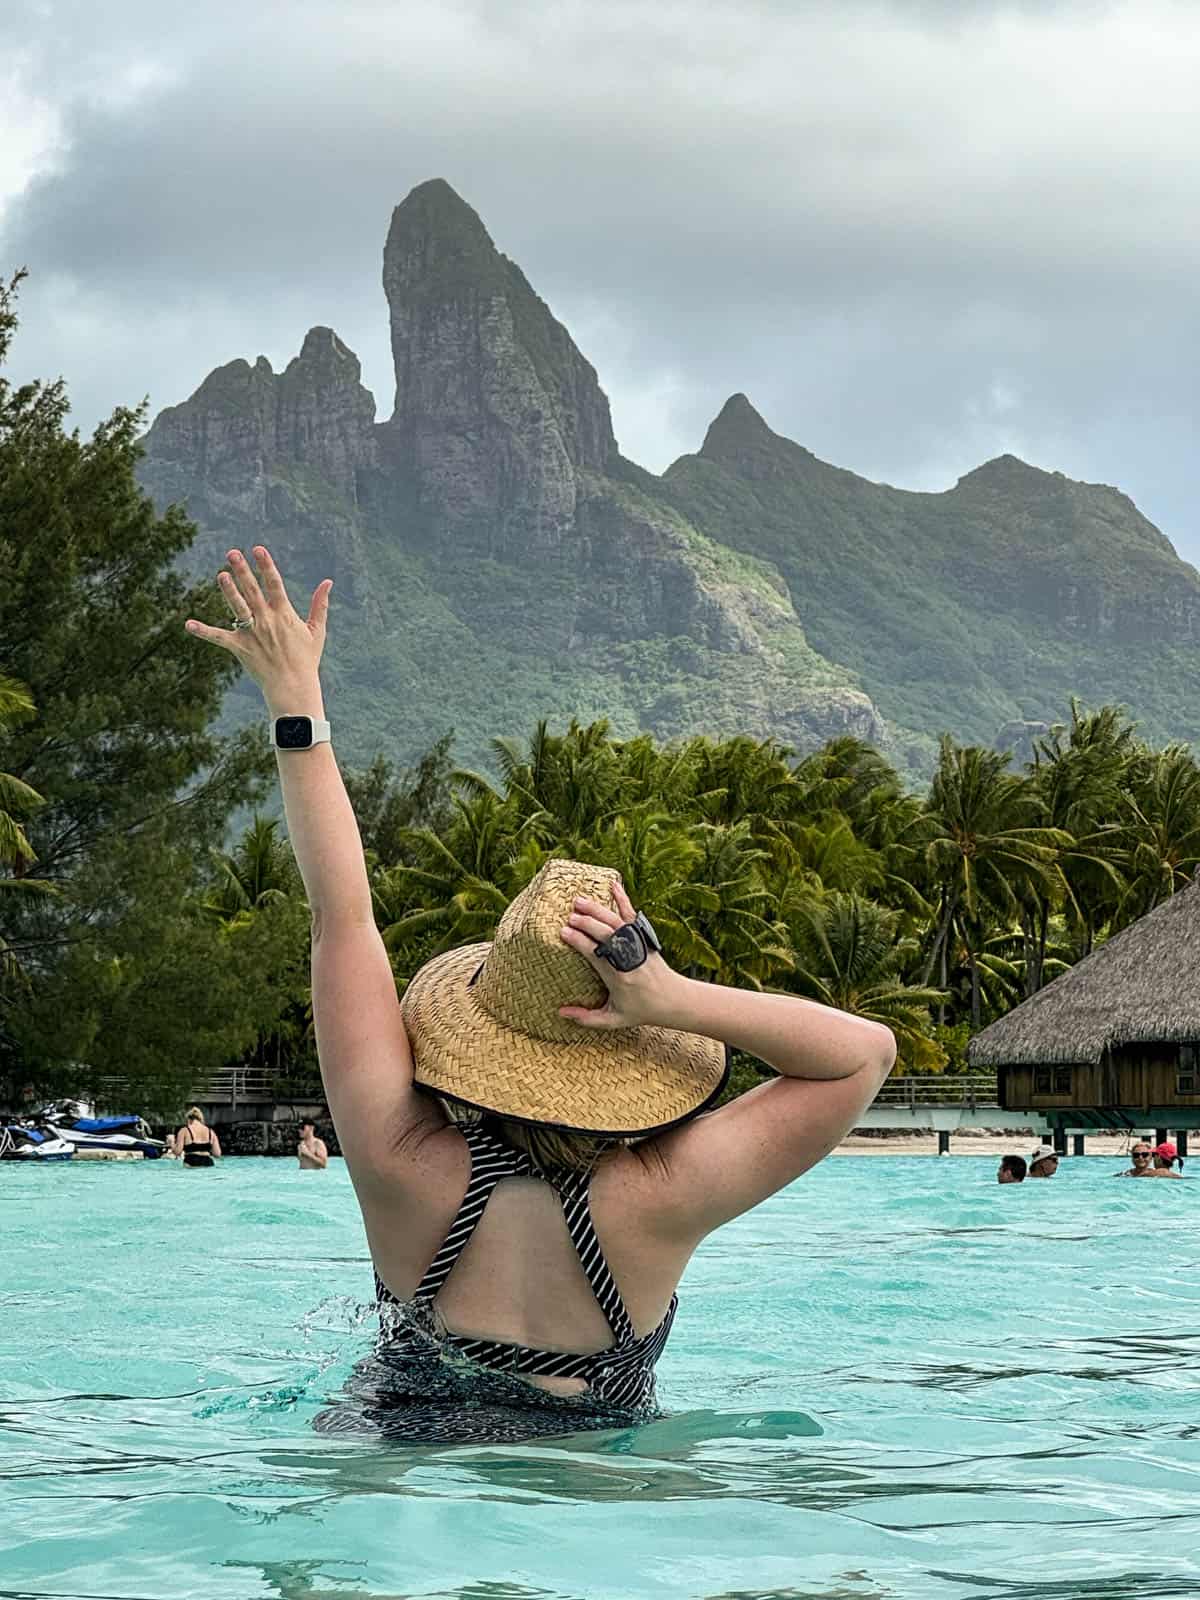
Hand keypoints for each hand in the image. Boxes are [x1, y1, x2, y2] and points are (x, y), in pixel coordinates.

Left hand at [184, 546, 331, 704]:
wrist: (293, 686)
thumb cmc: (306, 659)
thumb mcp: (317, 630)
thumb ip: (320, 605)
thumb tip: (328, 582)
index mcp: (284, 614)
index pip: (274, 584)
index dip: (266, 565)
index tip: (257, 549)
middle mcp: (267, 621)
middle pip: (252, 590)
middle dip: (242, 570)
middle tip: (232, 553)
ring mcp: (252, 634)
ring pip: (238, 608)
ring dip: (229, 591)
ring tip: (221, 575)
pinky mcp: (240, 648)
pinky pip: (219, 638)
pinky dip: (203, 631)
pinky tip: (188, 624)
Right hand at [558, 881, 680, 1029]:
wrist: (675, 1000)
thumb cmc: (643, 1010)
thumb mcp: (614, 1020)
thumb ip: (587, 1018)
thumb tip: (561, 1012)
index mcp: (618, 977)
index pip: (596, 954)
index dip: (579, 942)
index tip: (564, 932)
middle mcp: (629, 958)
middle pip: (606, 934)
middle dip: (587, 923)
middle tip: (569, 916)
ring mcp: (638, 945)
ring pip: (616, 922)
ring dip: (597, 909)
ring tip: (579, 900)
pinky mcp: (644, 938)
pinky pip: (632, 915)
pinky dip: (623, 899)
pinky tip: (613, 885)